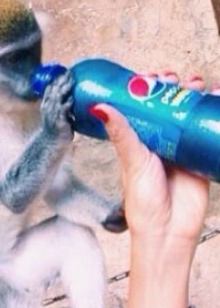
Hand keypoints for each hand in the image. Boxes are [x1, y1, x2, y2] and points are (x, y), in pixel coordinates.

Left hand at [91, 73, 211, 247]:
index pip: (142, 109)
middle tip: (175, 79)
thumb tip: (100, 107)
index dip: (147, 91)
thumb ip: (121, 133)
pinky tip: (216, 98)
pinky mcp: (200, 158)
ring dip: (194, 96)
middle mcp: (159, 143)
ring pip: (189, 116)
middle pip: (168, 107)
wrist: (168, 230)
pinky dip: (213, 113)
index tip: (151, 77)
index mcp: (137, 143)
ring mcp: (181, 149)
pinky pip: (207, 131)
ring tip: (196, 84)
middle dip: (174, 89)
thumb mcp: (132, 160)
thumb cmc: (143, 201)